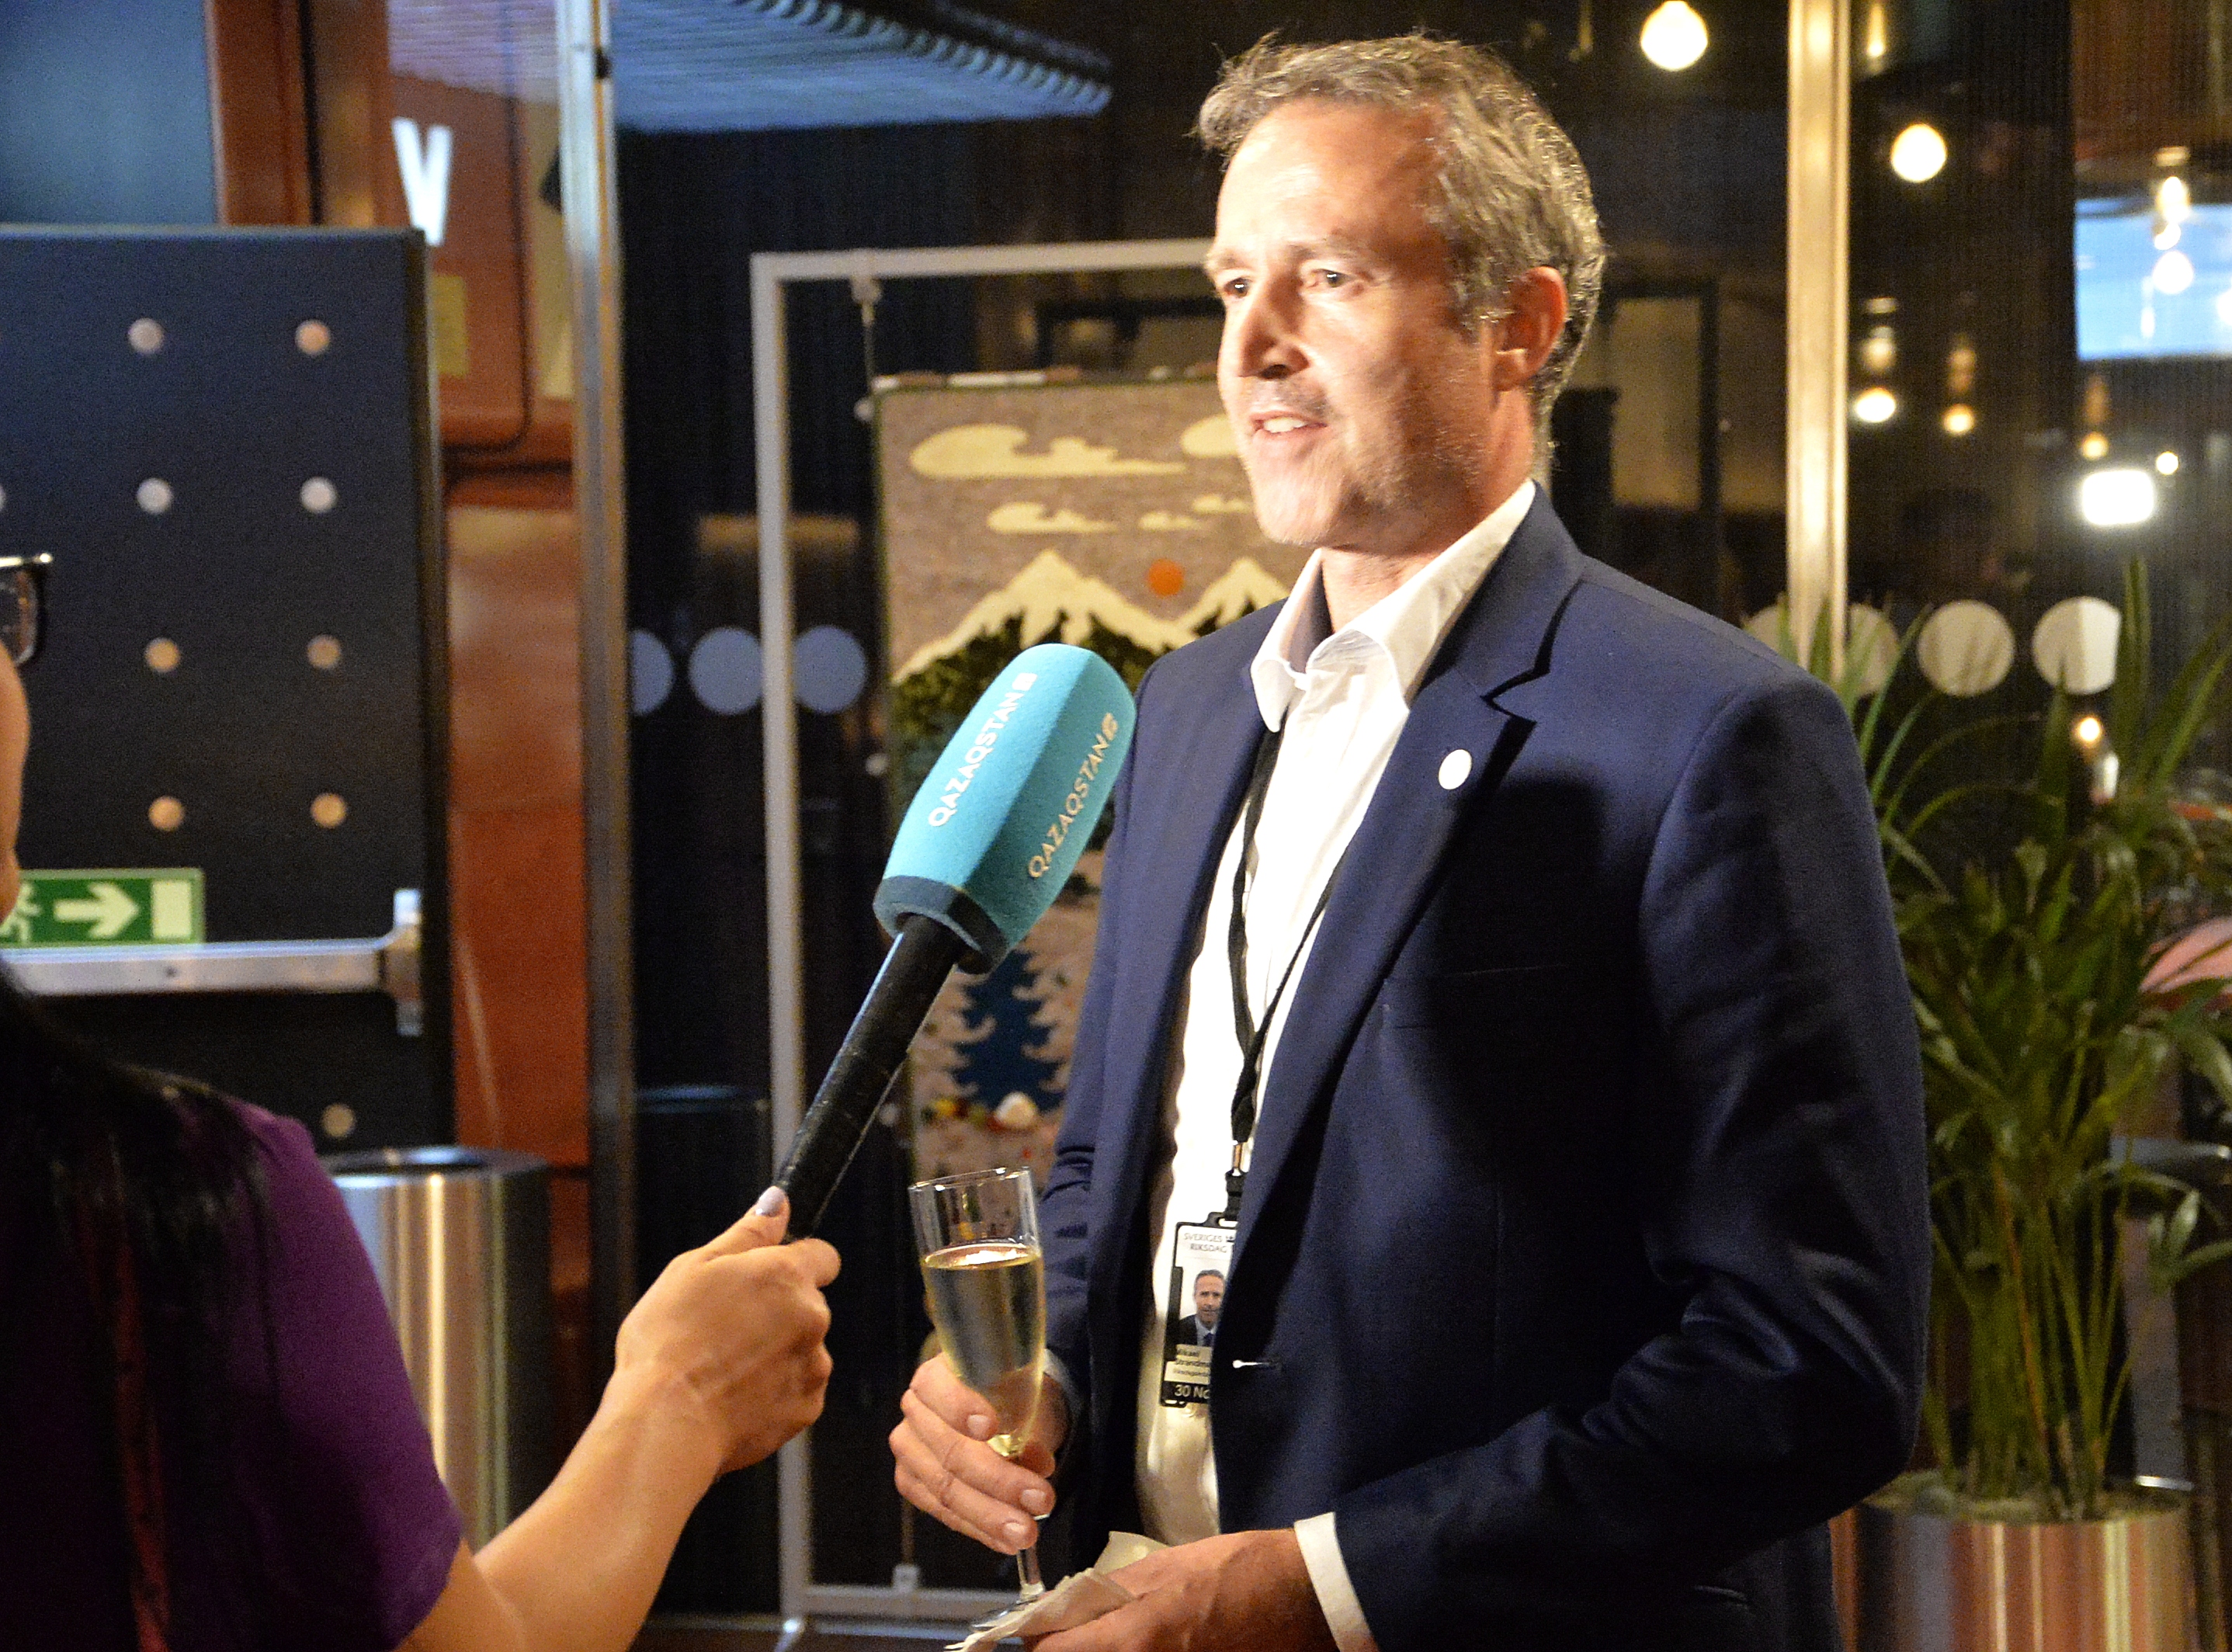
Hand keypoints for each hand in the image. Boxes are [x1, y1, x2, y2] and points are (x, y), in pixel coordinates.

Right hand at [612, 1189, 839, 1473]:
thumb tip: (779, 1202)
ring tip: (724, 1368)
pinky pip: (797, 1389)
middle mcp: (813, 1316)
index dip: (795, 1262)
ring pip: (803, 1348)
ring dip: (776, 1353)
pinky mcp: (806, 1408)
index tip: (766, 1278)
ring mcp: (814, 1365)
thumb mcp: (695, 1268)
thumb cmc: (668, 1341)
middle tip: (725, 1329)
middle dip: (778, 1311)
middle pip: (808, 1304)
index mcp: (786, 1275)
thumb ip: (748, 1233)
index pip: (823, 1255)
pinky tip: (734, 1395)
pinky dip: (773, 1391)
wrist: (666, 1422)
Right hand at [890, 1352, 1066, 1553]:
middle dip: (998, 1482)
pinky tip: (1006, 1541)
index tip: (992, 1428)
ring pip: (946, 1490)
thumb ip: (1026, 1423)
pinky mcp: (912, 1482)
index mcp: (937, 1374)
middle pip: (950, 1452)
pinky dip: (979, 1529)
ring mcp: (909, 1448)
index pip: (938, 1390)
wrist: (1005, 1407)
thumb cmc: (1014, 1395)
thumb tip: (1034, 1462)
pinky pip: (944, 1512)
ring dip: (991, 1516)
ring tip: (1026, 1533)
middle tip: (1040, 1500)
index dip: (961, 1408)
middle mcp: (914, 1410)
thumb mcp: (1027, 1396)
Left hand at [1034, 1530, 1337, 1651]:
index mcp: (1132, 1638)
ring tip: (1097, 1637)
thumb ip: (1109, 1591)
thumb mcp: (1166, 1565)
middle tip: (1064, 1636)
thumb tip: (1063, 1607)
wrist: (1306, 1598)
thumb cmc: (1238, 1570)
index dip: (1035, 1643)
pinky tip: (1135, 1644)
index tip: (1027, 1633)